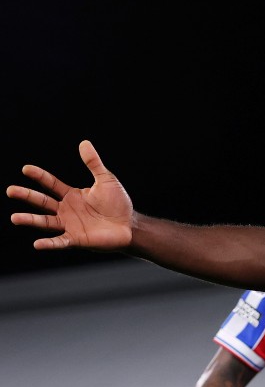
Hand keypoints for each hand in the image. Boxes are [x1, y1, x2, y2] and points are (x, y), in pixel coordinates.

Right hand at [9, 140, 134, 250]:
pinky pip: (60, 241)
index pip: (50, 184)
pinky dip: (49, 243)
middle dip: (26, 196)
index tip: (26, 169)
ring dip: (30, 220)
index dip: (39, 176)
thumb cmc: (118, 203)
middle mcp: (66, 210)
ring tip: (14, 218)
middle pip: (42, 202)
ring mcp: (69, 225)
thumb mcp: (106, 180)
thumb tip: (84, 143)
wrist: (130, 225)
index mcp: (71, 195)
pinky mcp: (77, 239)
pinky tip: (37, 244)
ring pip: (45, 222)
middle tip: (10, 190)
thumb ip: (94, 163)